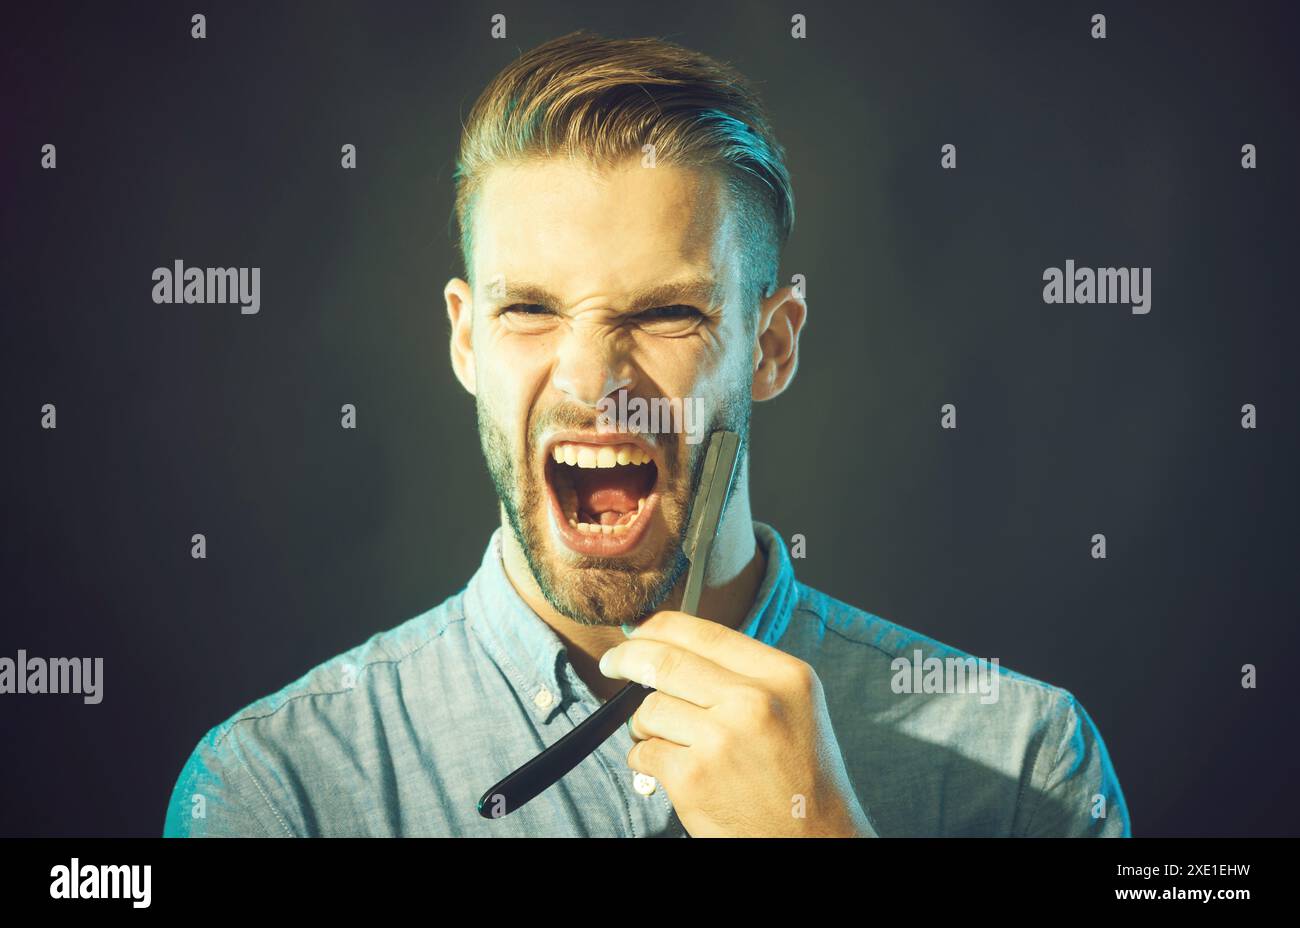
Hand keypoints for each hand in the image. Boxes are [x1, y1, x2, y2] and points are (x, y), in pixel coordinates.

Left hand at [599, 610, 876, 836]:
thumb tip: (672, 644)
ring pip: (649, 709)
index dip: (658, 626)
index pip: (705, 633)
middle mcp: (754, 702)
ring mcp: (721, 740)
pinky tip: (671, 769)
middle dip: (626, 658)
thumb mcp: (794, 705)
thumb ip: (744, 672)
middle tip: (612, 663)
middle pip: (664, 661)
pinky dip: (646, 759)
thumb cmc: (801, 774)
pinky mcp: (694, 778)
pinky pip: (644, 752)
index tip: (637, 630)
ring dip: (644, 724)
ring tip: (668, 739)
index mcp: (783, 676)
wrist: (813, 838)